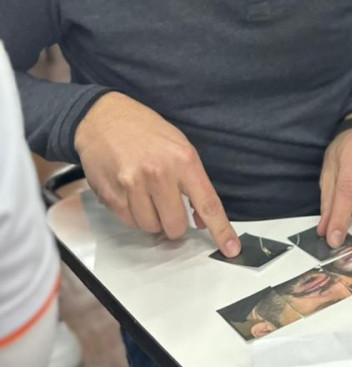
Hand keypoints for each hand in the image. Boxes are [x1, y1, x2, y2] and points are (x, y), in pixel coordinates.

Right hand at [74, 91, 240, 256]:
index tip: (231, 248)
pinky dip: (134, 215)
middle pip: (175, 226)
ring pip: (151, 228)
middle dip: (175, 223)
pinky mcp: (111, 196)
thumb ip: (193, 182)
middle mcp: (159, 174)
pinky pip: (130, 223)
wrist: (104, 118)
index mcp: (183, 160)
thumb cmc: (145, 130)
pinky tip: (131, 192)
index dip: (220, 230)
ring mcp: (132, 186)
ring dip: (152, 219)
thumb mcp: (179, 146)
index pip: (207, 203)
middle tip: (169, 206)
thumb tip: (203, 219)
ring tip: (146, 193)